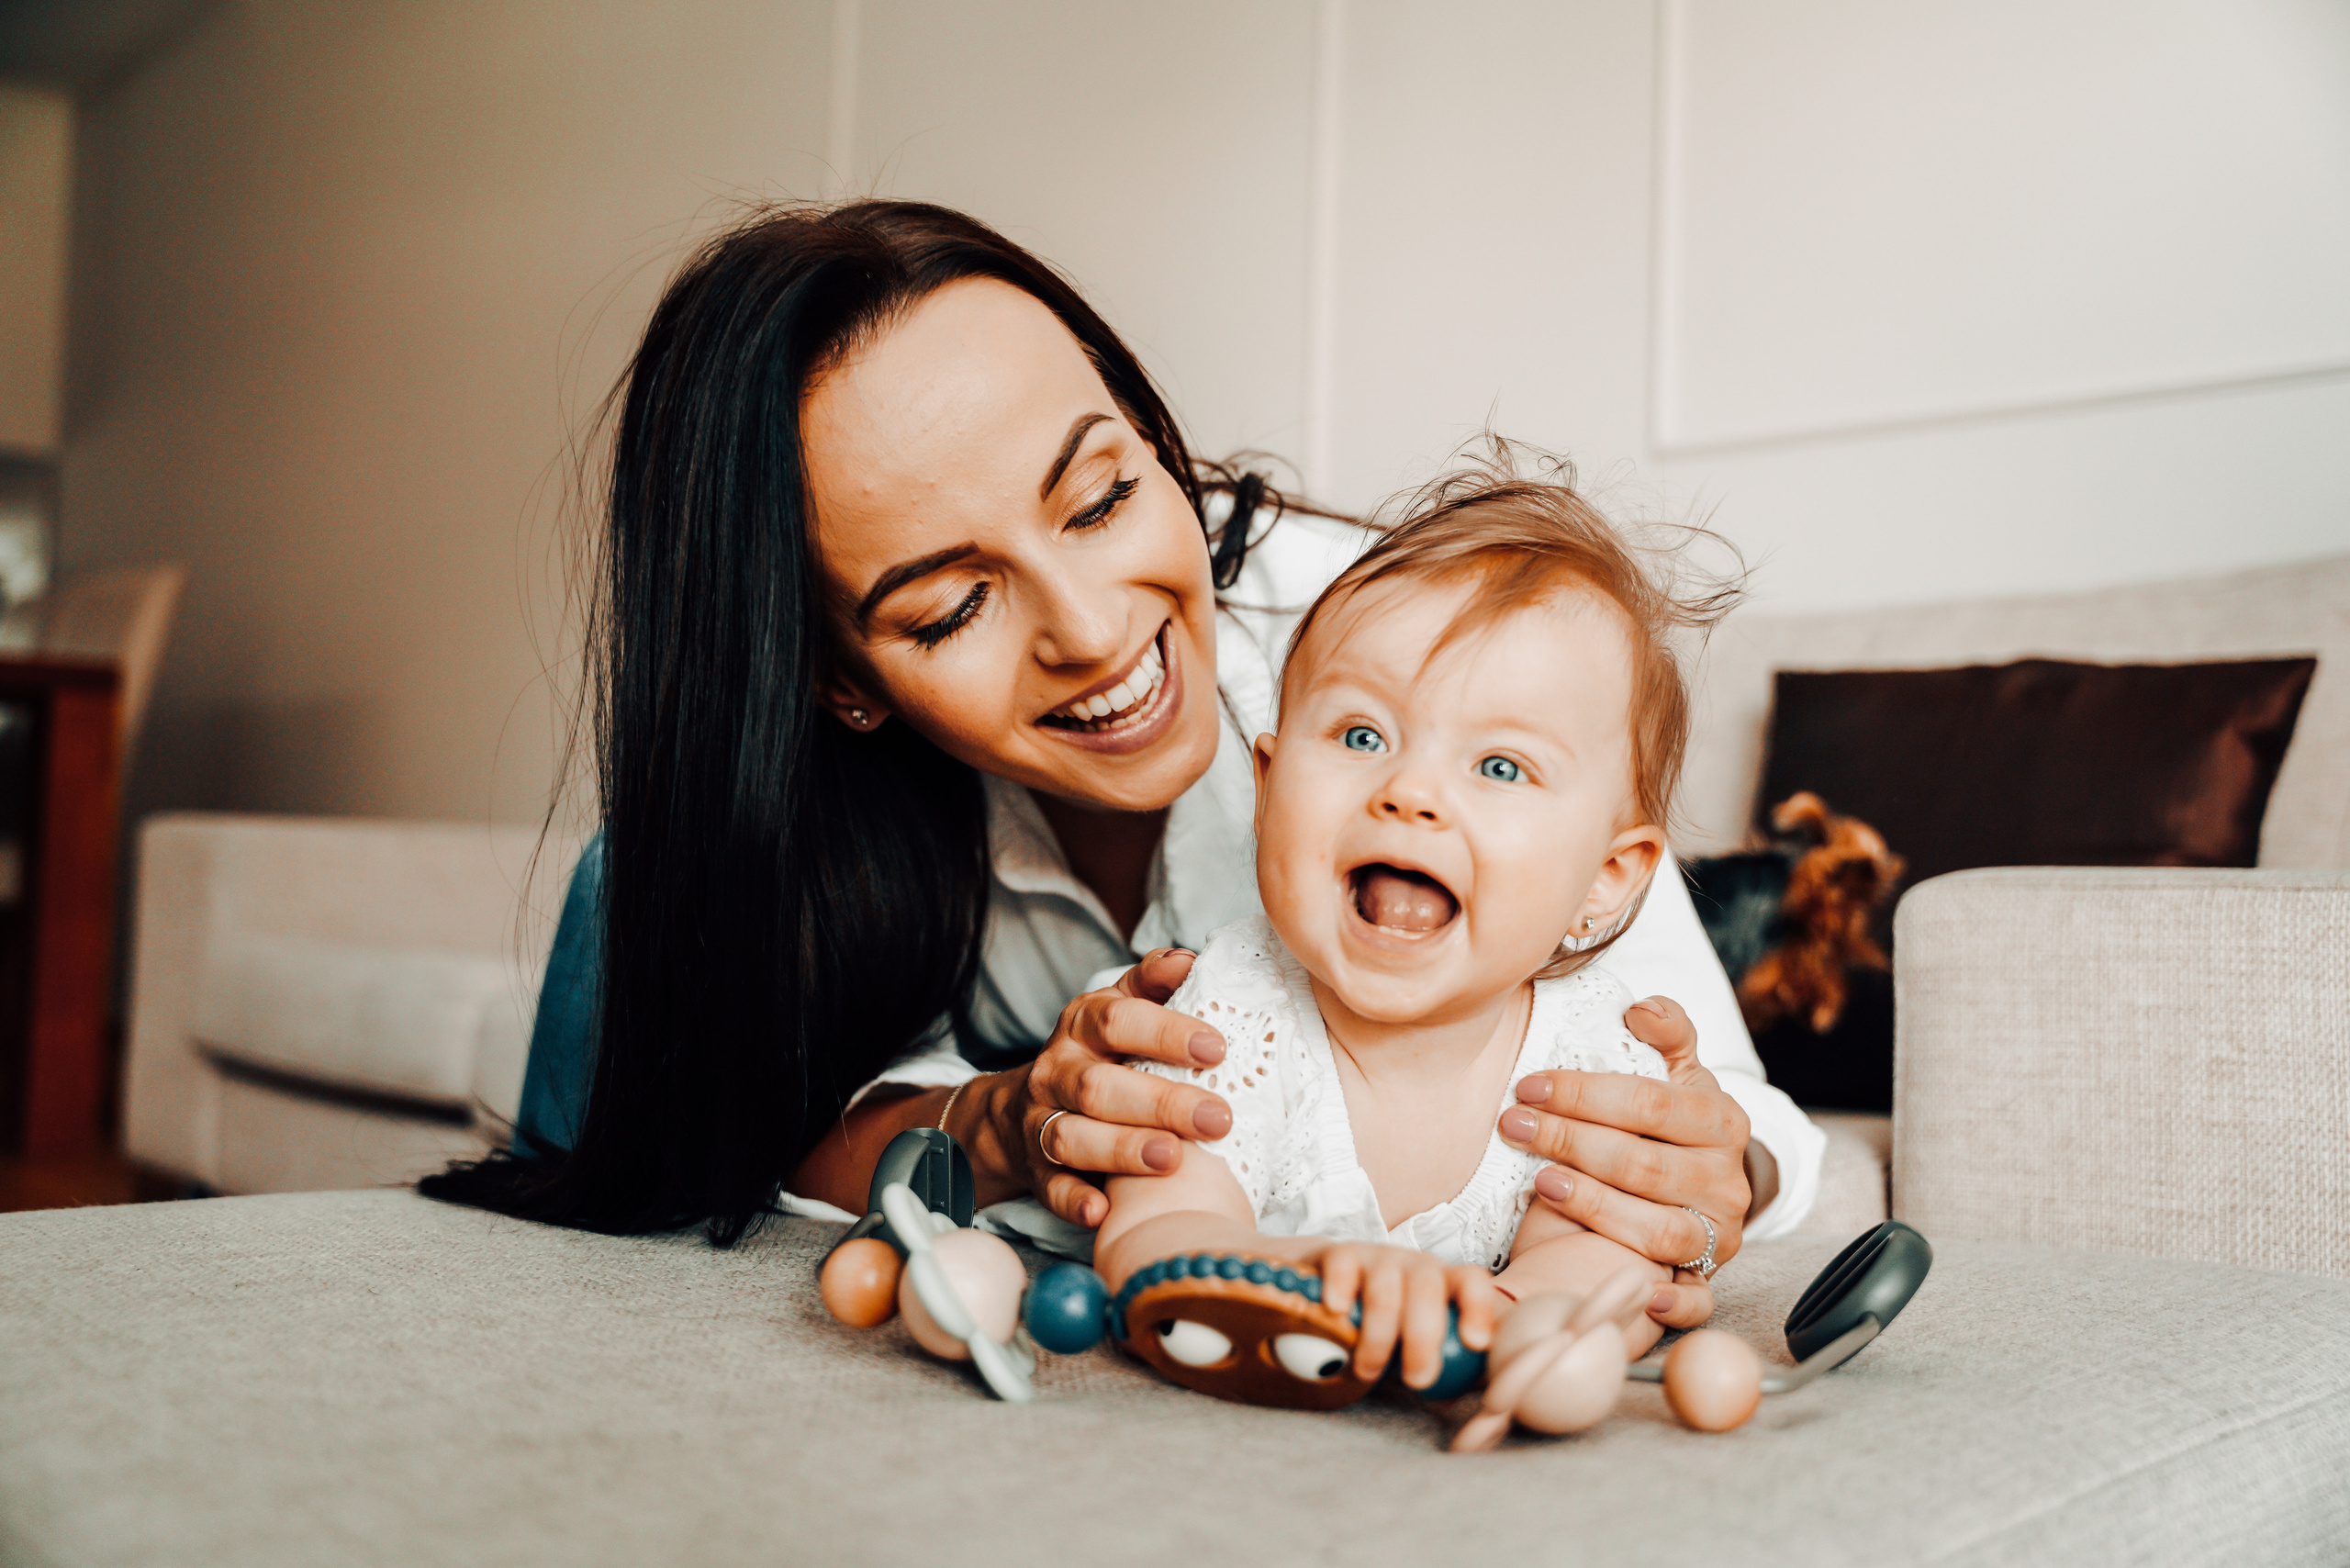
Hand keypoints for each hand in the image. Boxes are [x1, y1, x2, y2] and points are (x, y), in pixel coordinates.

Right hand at [973, 950, 1234, 1227]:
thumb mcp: (1117, 1009)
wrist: (1017, 1111)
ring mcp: (1040, 1121)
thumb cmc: (1096, 1056)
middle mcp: (1057, 1071)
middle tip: (1217, 1118)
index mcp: (1082, 1025)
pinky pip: (1049, 1187)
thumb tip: (1191, 960)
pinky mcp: (1035, 1169)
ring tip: (1172, 1159)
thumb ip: (1153, 982)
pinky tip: (1102, 1211)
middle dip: (1161, 1102)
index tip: (1216, 1049)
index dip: (1166, 1033)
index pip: (1119, 1021)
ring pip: (1072, 1137)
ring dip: (1121, 1149)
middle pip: (1101, 1086)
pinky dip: (1072, 1200)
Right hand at [1315, 1241, 1501, 1389]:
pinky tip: (1337, 1312)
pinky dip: (1341, 1290)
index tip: (1475, 1343)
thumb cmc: (1390, 1325)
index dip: (1478, 1308)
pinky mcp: (1341, 1255)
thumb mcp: (1421, 1343)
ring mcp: (1377, 1257)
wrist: (1333, 1288)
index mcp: (1444, 1283)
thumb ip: (1447, 1368)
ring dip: (1379, 1336)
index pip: (1472, 1281)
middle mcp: (1414, 1265)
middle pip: (1426, 1288)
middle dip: (1423, 1337)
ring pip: (1384, 1289)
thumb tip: (1465, 1400)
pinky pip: (1343, 1267)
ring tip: (1368, 1371)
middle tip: (1417, 1379)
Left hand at [1496, 995, 1751, 1329]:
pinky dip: (1668, 1301)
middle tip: (1514, 1126)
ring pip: (1660, 1229)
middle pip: (1645, 1164)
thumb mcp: (1676, 1074)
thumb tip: (1640, 1008)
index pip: (1650, 1103)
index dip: (1585, 1094)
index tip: (1529, 1087)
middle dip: (1571, 1141)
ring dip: (1596, 1207)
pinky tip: (1633, 1291)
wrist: (1703, 1185)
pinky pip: (1696, 1299)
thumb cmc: (1670, 1124)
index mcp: (1720, 1120)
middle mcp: (1726, 1179)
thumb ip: (1667, 1034)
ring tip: (1540, 1182)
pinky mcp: (1707, 1278)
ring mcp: (1720, 1233)